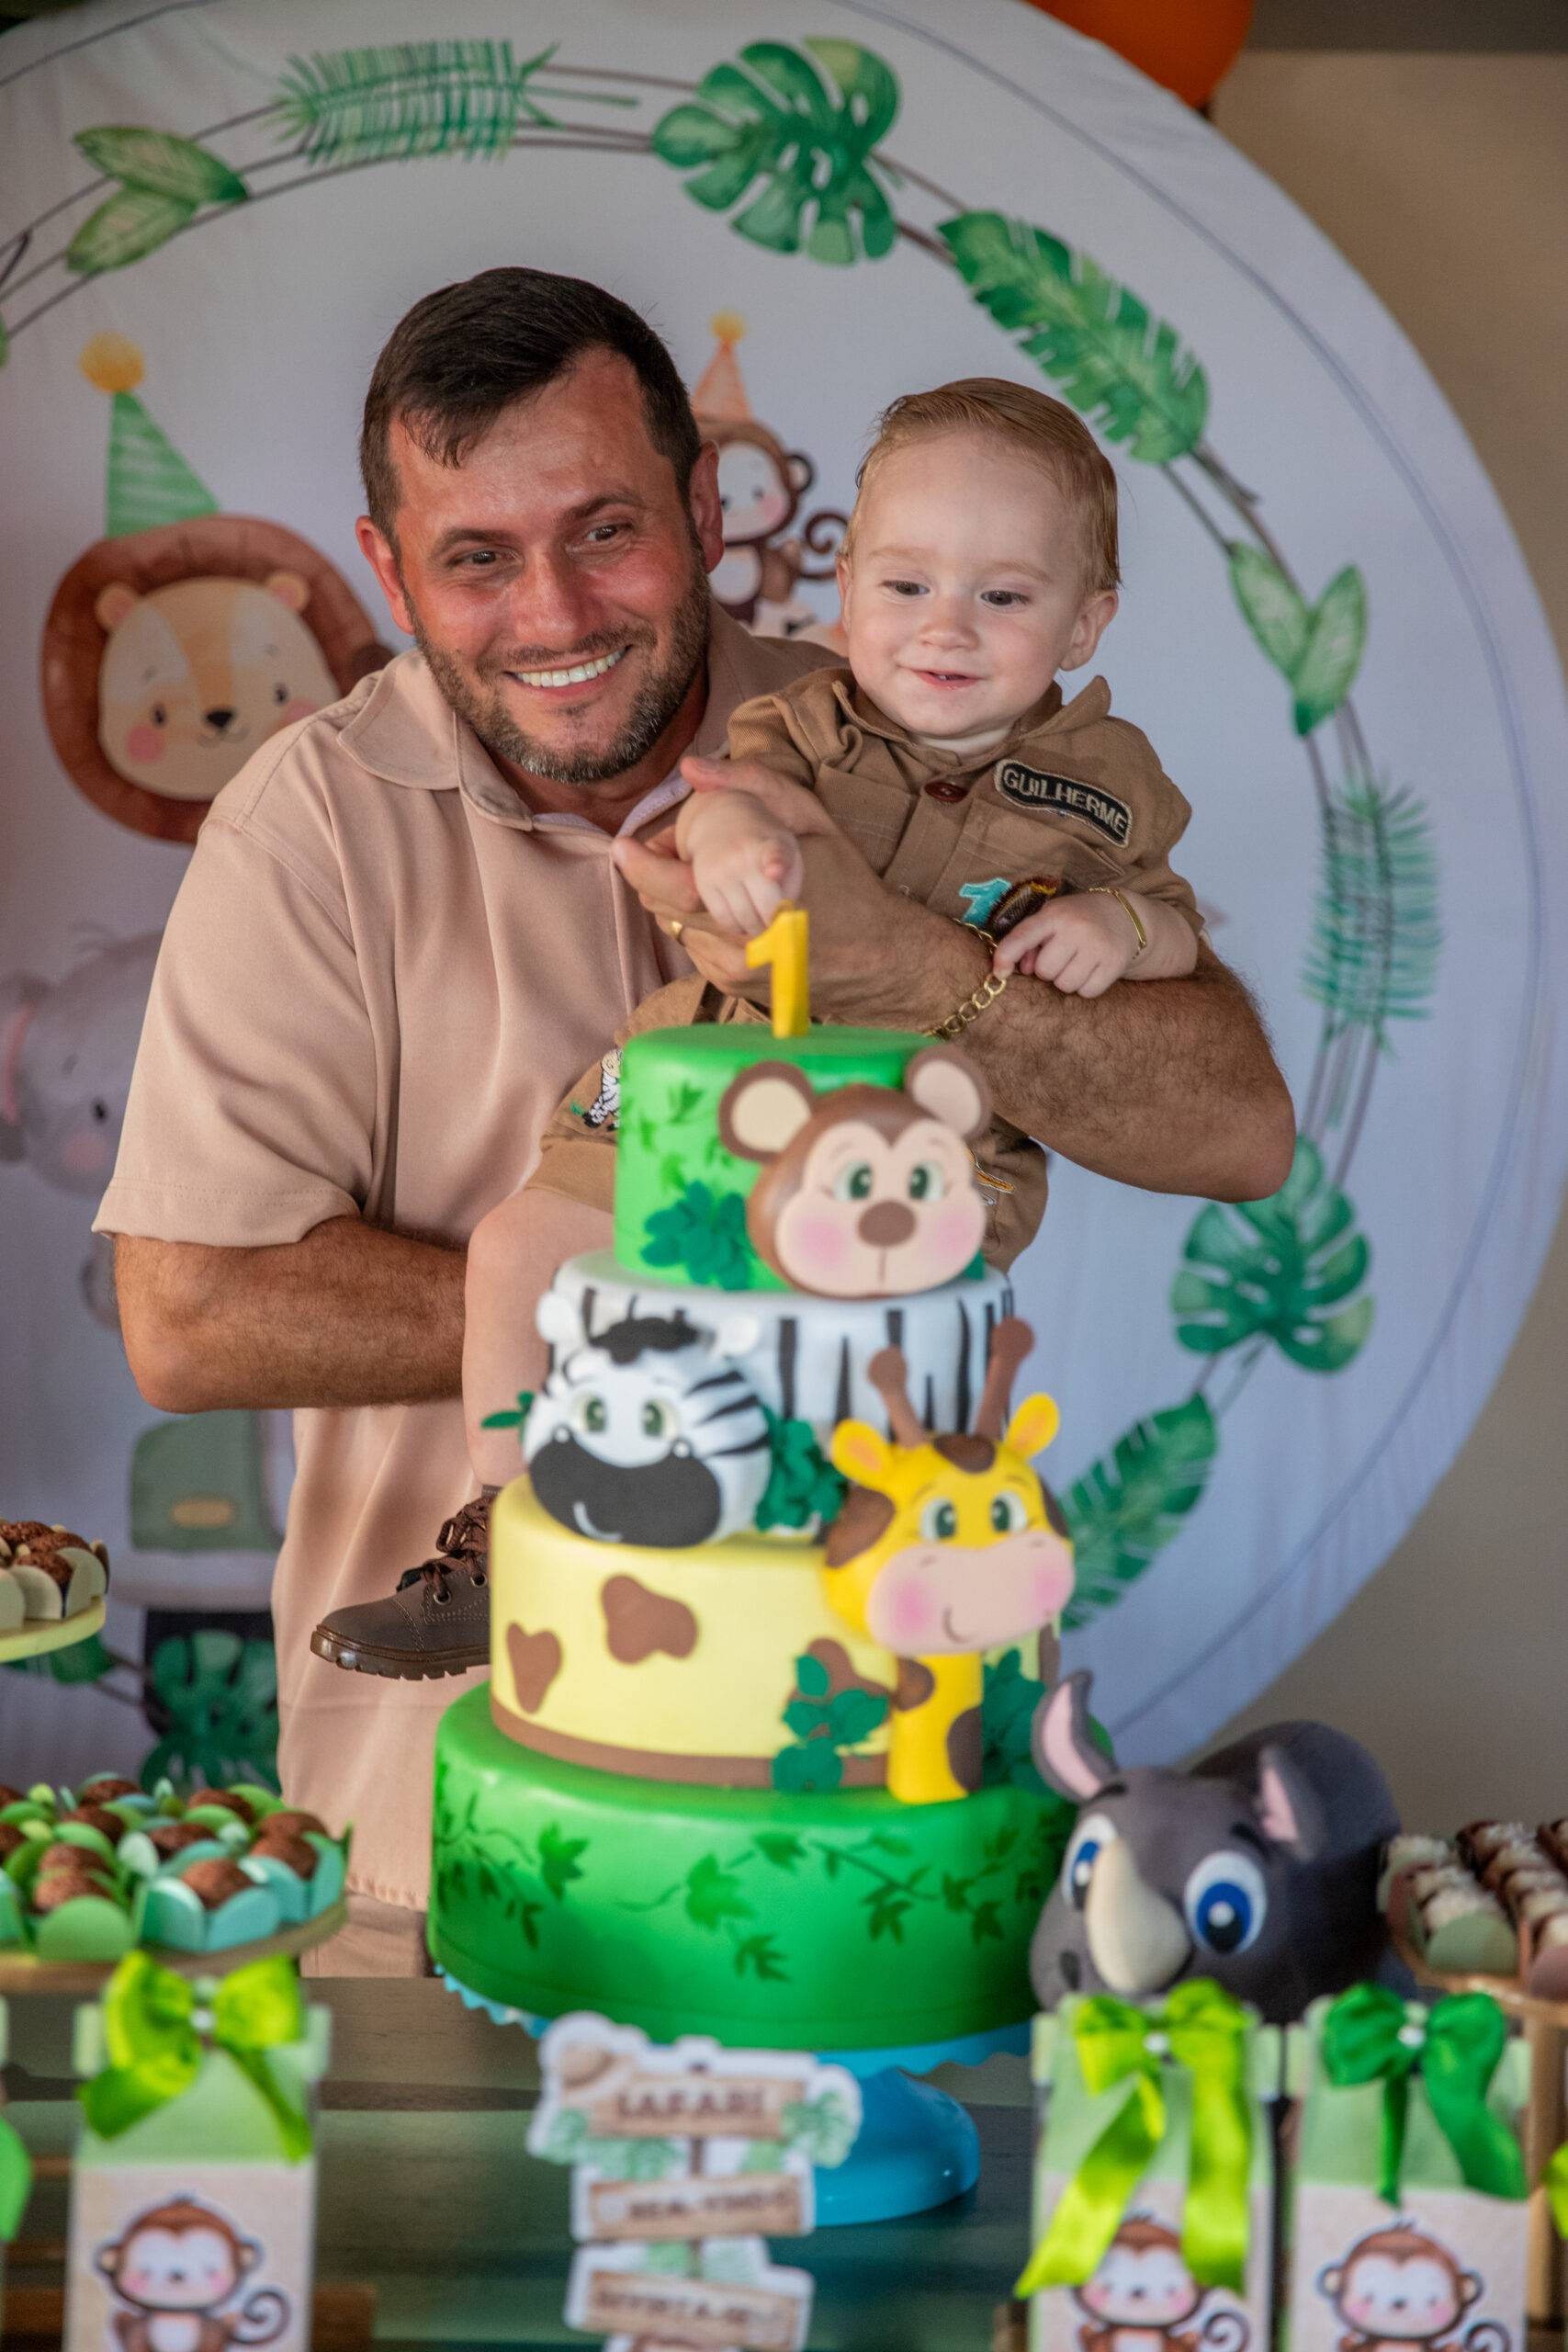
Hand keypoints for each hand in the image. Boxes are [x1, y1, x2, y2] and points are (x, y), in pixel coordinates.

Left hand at [611, 756, 977, 1022]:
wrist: (882, 956)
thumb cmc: (848, 883)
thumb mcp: (811, 818)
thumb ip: (754, 784)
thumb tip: (693, 768)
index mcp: (754, 898)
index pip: (673, 887)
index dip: (642, 866)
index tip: (625, 844)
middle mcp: (738, 943)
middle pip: (665, 908)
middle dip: (657, 876)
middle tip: (670, 849)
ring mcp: (734, 971)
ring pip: (677, 929)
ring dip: (679, 901)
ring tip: (707, 877)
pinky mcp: (735, 987)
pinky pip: (696, 949)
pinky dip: (700, 925)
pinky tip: (728, 908)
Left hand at [992, 895, 1138, 996]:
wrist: (1123, 916)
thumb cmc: (1076, 920)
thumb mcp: (1052, 920)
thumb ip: (1031, 941)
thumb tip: (1023, 969)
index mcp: (1055, 915)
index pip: (1023, 936)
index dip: (1006, 955)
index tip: (999, 973)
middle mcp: (1077, 929)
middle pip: (1045, 970)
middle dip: (1048, 969)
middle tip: (1060, 957)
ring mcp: (1098, 947)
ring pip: (1065, 985)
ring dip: (1066, 980)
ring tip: (1076, 963)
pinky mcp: (1114, 964)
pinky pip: (1087, 992)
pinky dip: (1085, 987)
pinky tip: (1091, 970)